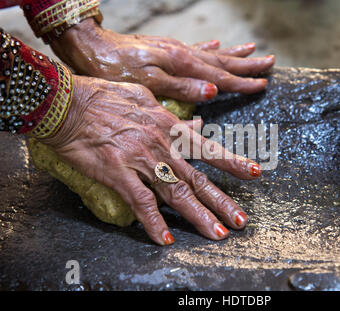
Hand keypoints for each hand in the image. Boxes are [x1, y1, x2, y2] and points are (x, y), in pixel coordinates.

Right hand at [41, 75, 261, 244]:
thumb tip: (197, 122)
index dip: (232, 162)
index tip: (254, 173)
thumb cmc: (105, 97)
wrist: (68, 103)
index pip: (208, 148)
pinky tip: (165, 239)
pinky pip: (141, 203)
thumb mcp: (146, 99)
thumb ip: (174, 115)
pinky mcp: (118, 174)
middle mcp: (161, 146)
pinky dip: (154, 222)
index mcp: (169, 127)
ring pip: (177, 193)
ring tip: (217, 234)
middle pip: (197, 179)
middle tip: (240, 221)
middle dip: (222, 201)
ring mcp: (141, 161)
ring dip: (199, 216)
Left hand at [50, 18, 274, 101]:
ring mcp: (175, 50)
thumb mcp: (147, 83)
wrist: (90, 46)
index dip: (243, 83)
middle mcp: (183, 54)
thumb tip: (212, 94)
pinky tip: (215, 45)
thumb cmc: (115, 69)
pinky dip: (209, 48)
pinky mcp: (164, 50)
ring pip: (212, 53)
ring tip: (253, 50)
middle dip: (247, 64)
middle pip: (223, 61)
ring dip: (234, 54)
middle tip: (270, 62)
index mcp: (182, 64)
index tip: (263, 84)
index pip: (221, 77)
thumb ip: (180, 88)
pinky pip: (195, 48)